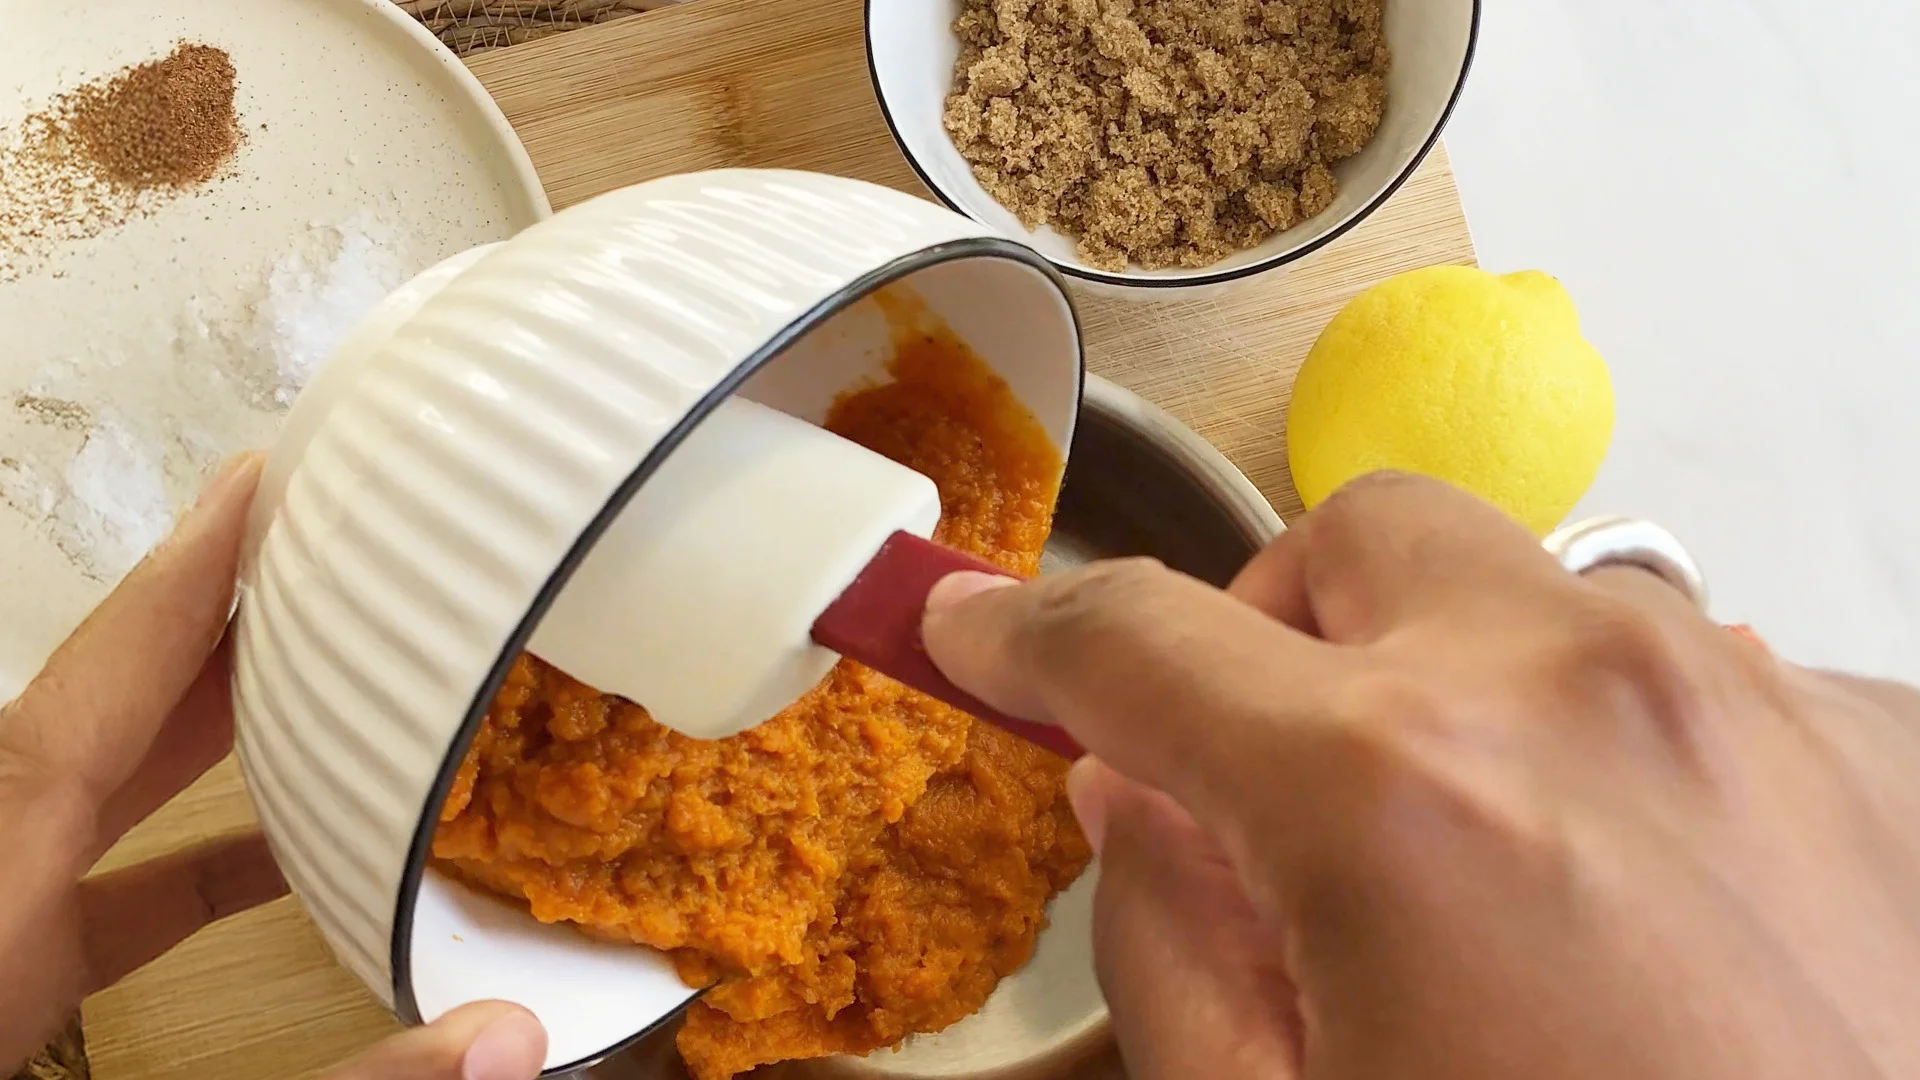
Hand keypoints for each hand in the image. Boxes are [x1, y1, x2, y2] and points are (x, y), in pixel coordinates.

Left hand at [0, 455, 548, 1079]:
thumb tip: (502, 1041)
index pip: (92, 702)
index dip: (184, 583)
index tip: (265, 482)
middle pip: (95, 719)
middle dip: (214, 620)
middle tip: (331, 538)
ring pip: (88, 792)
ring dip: (205, 727)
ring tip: (331, 664)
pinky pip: (87, 881)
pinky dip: (183, 851)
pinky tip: (283, 853)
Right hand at [922, 472, 1919, 1079]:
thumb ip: (1169, 944)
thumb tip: (1137, 795)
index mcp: (1397, 799)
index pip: (1141, 640)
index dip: (1029, 634)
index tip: (983, 632)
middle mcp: (1587, 693)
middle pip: (1365, 539)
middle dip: (1285, 634)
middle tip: (1277, 771)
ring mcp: (1760, 709)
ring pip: (1541, 600)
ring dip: (1469, 694)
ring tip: (1492, 874)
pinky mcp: (1886, 759)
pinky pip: (1704, 680)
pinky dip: (1628, 756)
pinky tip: (1646, 909)